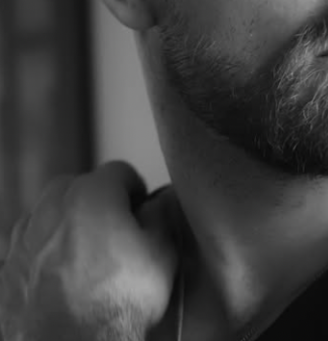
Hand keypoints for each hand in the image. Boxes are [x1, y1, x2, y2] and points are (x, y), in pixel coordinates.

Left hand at [0, 161, 179, 340]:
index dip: (136, 190)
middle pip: (79, 185)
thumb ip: (163, 215)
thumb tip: (161, 200)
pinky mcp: (7, 268)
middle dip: (99, 200)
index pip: (120, 171)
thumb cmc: (114, 306)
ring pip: (50, 211)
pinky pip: (30, 242)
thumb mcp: (163, 253)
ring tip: (89, 252)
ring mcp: (23, 238)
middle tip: (116, 229)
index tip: (142, 209)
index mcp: (91, 196)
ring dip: (69, 222)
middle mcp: (51, 209)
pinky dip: (46, 248)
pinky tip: (64, 272)